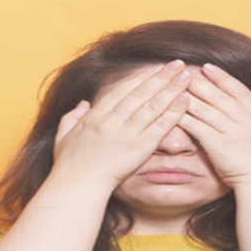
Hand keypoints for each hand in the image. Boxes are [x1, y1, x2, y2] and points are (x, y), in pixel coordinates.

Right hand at [51, 60, 192, 188]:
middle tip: (177, 64)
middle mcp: (112, 120)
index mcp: (95, 115)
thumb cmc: (68, 166)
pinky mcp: (139, 149)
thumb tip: (84, 104)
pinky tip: (185, 100)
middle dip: (161, 76)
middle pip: (141, 93)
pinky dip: (173, 112)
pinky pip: (159, 127)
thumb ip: (71, 117)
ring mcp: (126, 133)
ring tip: (186, 76)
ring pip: (153, 105)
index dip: (140, 77)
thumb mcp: (63, 136)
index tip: (154, 68)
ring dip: (171, 88)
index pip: (122, 90)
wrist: (77, 187)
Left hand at [178, 63, 250, 188]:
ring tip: (174, 86)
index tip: (208, 67)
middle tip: (184, 71)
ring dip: (189, 96)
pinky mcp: (219, 145)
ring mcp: (233, 132)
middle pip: (219, 95)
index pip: (239, 90)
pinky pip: (198, 127)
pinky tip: (172, 112)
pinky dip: (185, 117)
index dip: (222, 78)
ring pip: (206, 108)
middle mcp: (247, 120)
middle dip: (200, 82)